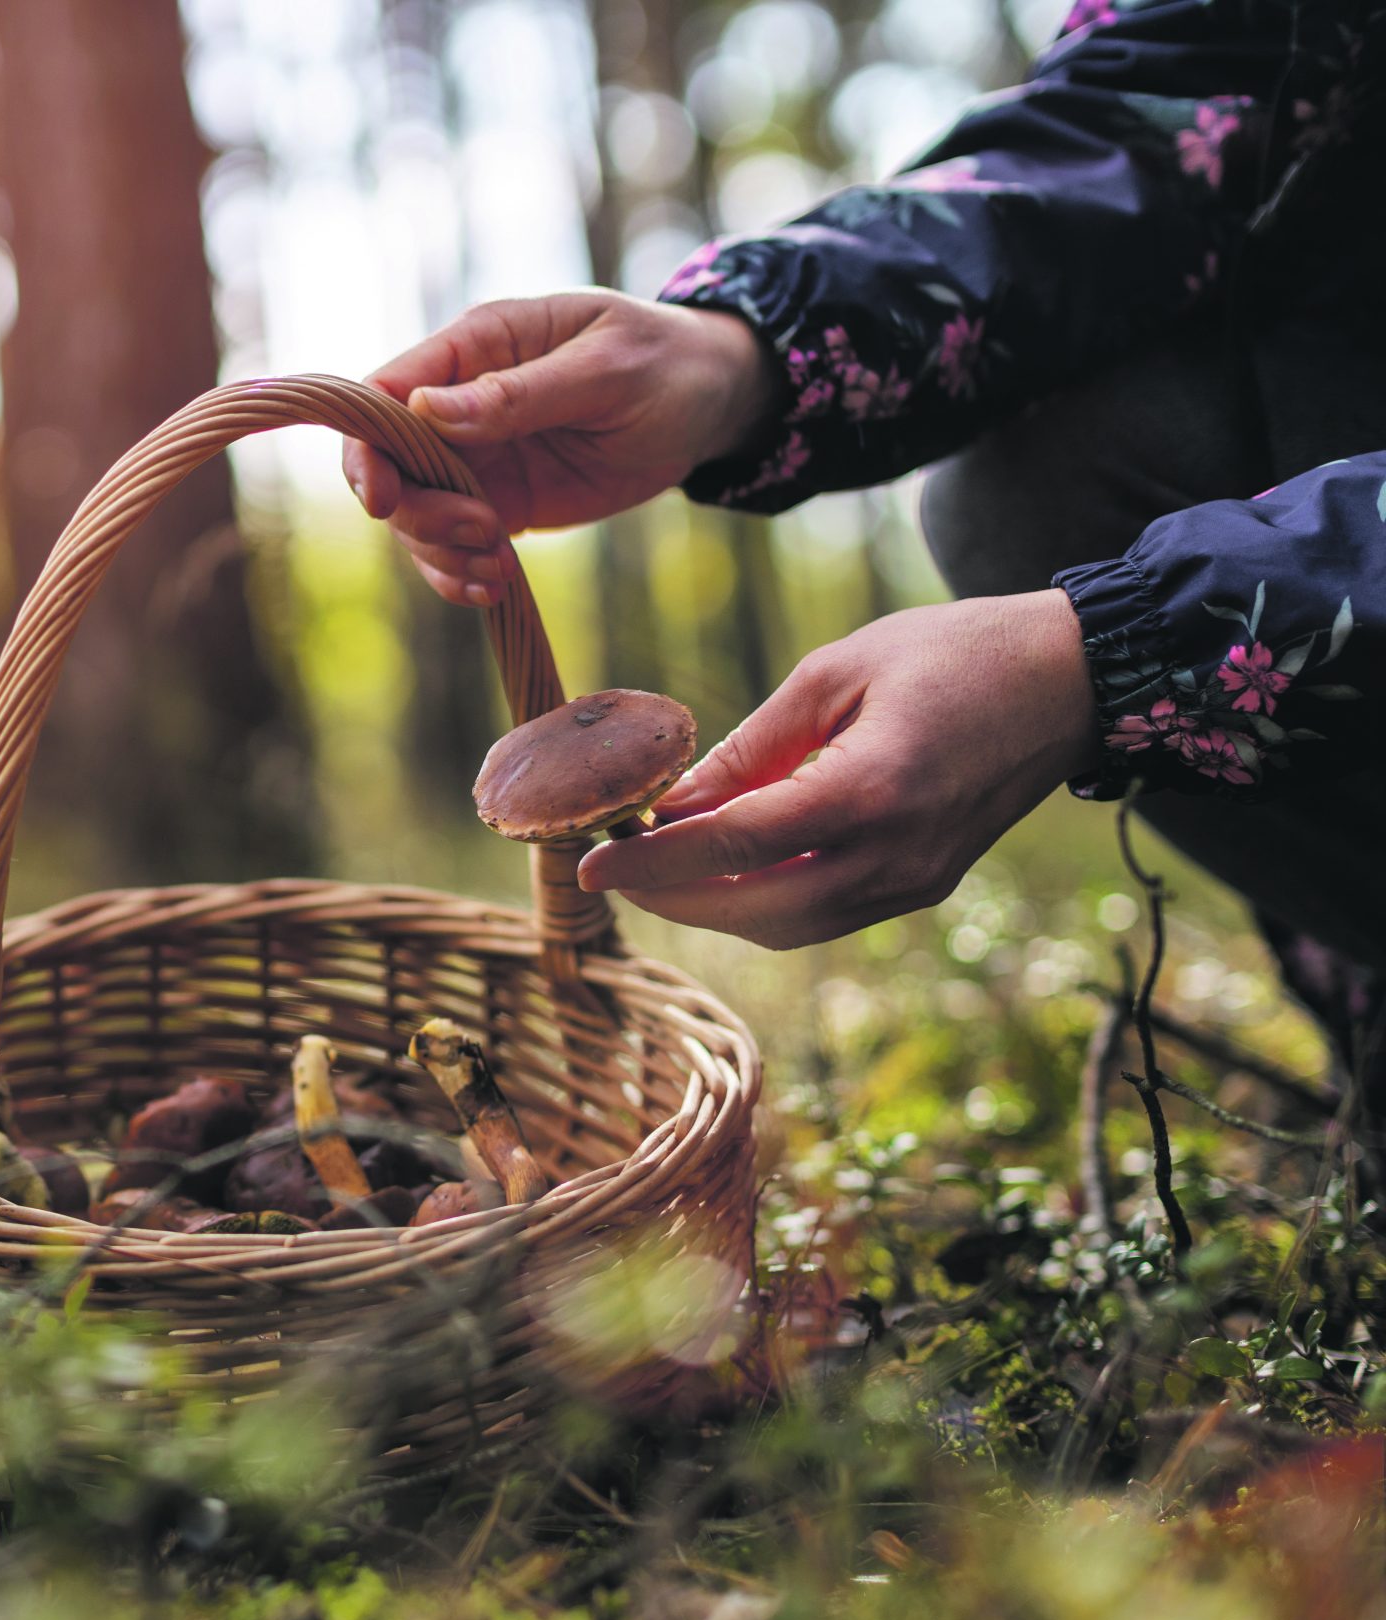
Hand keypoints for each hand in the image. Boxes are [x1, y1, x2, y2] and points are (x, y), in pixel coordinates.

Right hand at [343, 291, 777, 605]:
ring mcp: (476, 457)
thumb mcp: (606, 370)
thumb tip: (425, 411)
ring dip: (442, 552)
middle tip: (482, 533)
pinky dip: (460, 574)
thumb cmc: (664, 364)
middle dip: (418, 513)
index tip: (385, 500)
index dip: (369, 448)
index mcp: (477, 346)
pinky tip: (496, 589)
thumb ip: (519, 392)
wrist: (710, 404)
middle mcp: (459, 403)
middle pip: (390, 466)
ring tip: (499, 569)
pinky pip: (451, 546)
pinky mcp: (498, 503)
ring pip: (414, 516)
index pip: (385, 392)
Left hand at [576, 591, 1104, 949]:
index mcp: (871, 790)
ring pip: (788, 925)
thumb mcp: (833, 674)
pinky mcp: (924, 887)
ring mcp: (916, 881)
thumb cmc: (951, 652)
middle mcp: (896, 855)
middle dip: (672, 897)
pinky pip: (825, 915)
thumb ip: (748, 748)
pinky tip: (724, 869)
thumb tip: (670, 804)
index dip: (653, 861)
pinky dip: (764, 902)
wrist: (1070, 679)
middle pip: (755, 909)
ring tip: (657, 868)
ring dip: (714, 908)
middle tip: (614, 866)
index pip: (734, 847)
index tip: (591, 862)